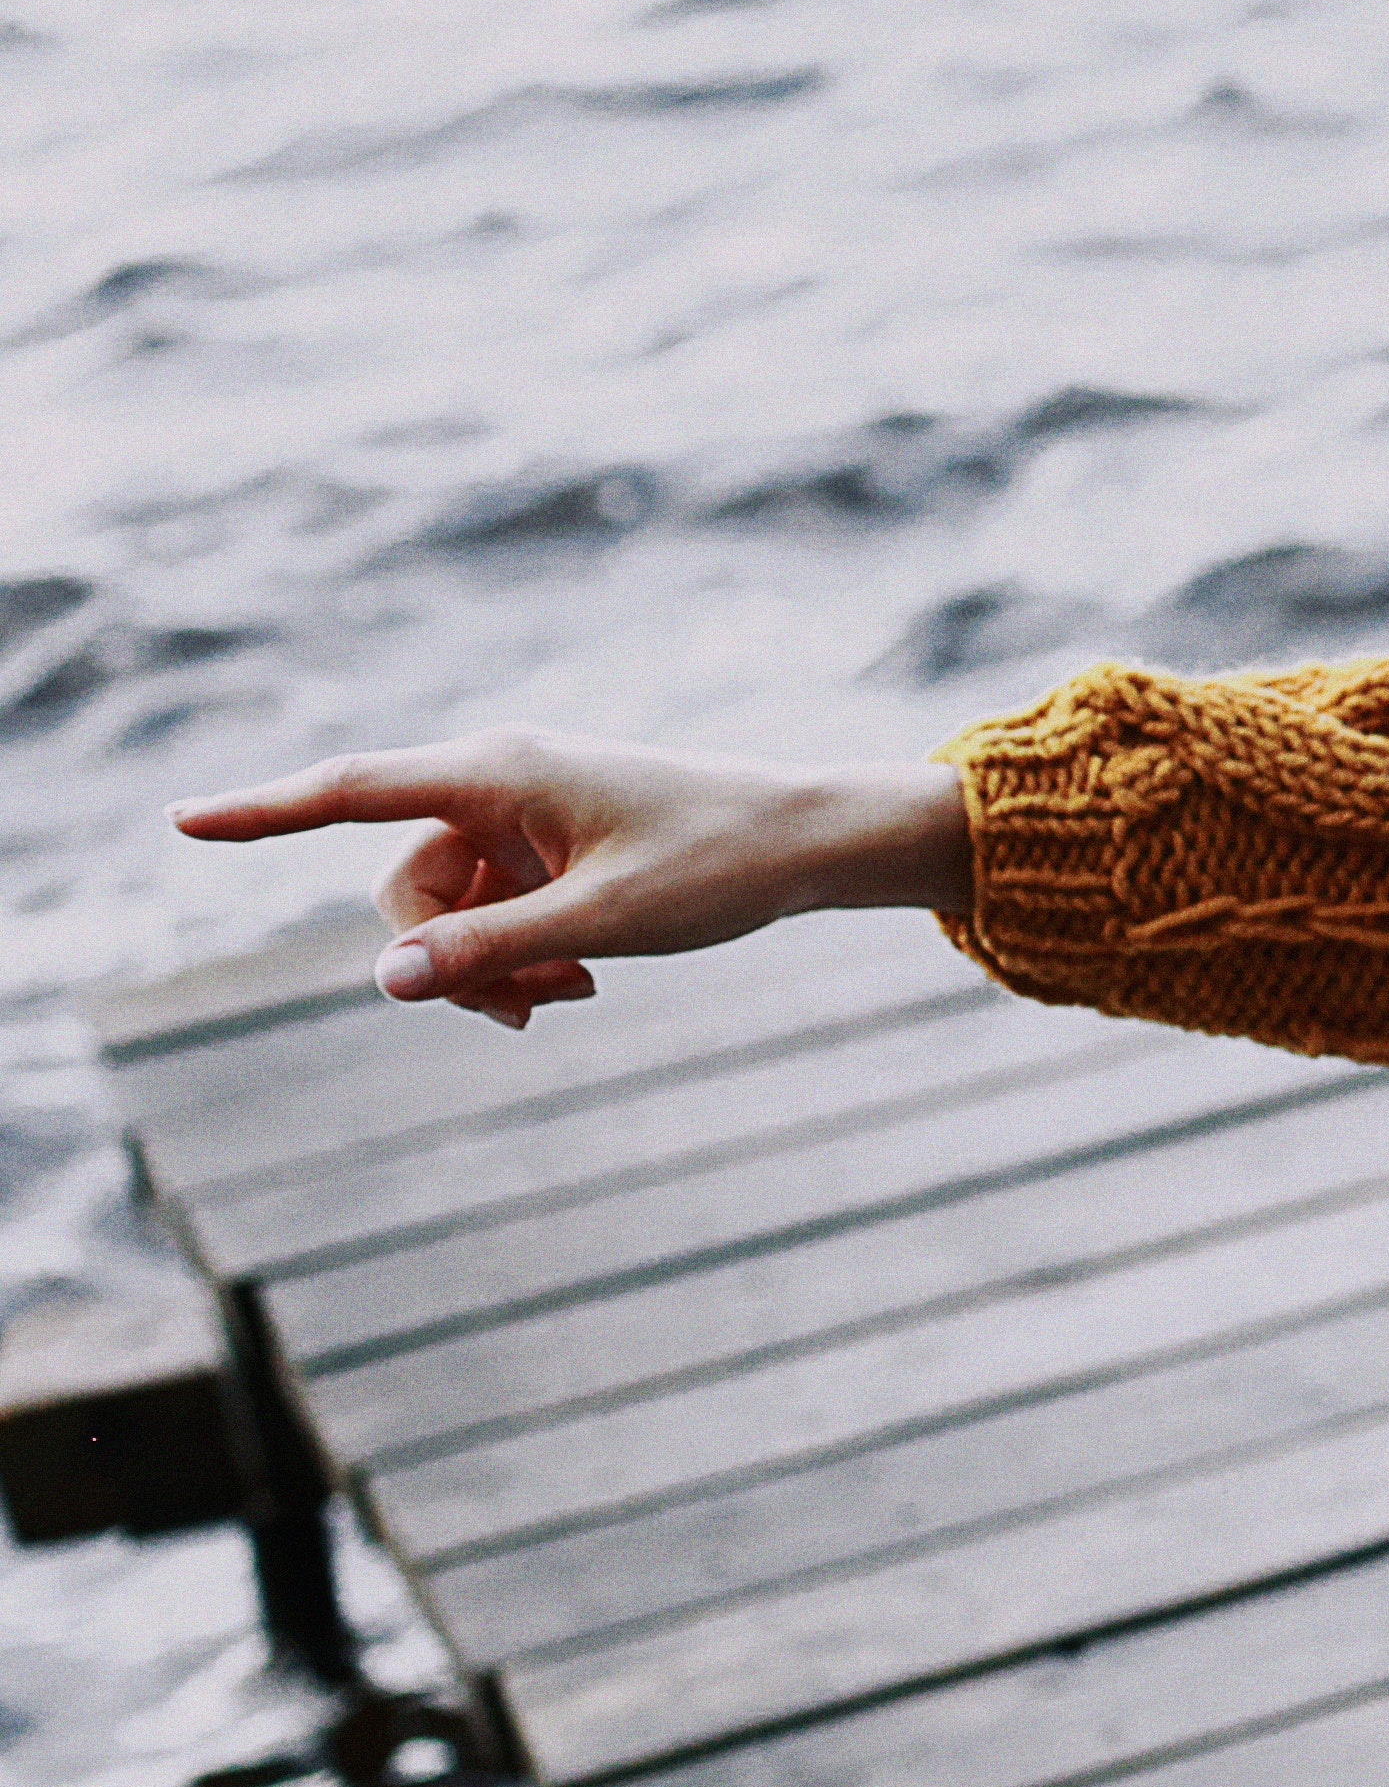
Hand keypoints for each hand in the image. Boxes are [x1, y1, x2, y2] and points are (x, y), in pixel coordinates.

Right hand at [168, 735, 971, 1029]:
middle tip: (531, 1015)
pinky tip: (580, 979)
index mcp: (499, 772)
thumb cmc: (720, 865)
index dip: (263, 812)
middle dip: (444, 959)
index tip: (180, 820)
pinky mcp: (546, 843)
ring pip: (446, 910)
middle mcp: (496, 780)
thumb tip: (386, 982)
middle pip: (403, 886)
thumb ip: (492, 952)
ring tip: (573, 995)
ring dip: (489, 966)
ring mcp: (520, 812)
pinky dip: (518, 952)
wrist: (810, 840)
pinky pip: (490, 909)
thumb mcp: (605, 924)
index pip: (353, 789)